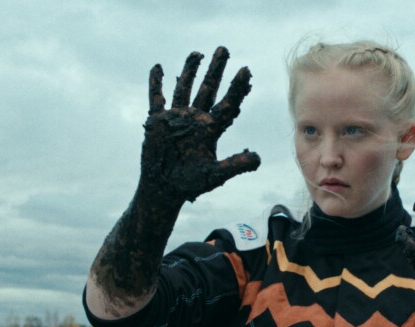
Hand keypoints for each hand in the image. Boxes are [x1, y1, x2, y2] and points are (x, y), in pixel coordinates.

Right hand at [140, 47, 260, 203]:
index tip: (246, 70)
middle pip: (208, 89)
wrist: (165, 188)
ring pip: (185, 88)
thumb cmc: (191, 183)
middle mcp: (196, 119)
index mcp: (211, 129)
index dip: (237, 88)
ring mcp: (176, 118)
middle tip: (224, 49)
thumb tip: (258, 159)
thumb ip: (235, 165)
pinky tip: (158, 68)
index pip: (228, 103)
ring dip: (190, 71)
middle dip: (216, 70)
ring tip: (198, 53)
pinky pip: (156, 98)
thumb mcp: (215, 174)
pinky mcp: (158, 121)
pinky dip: (156, 84)